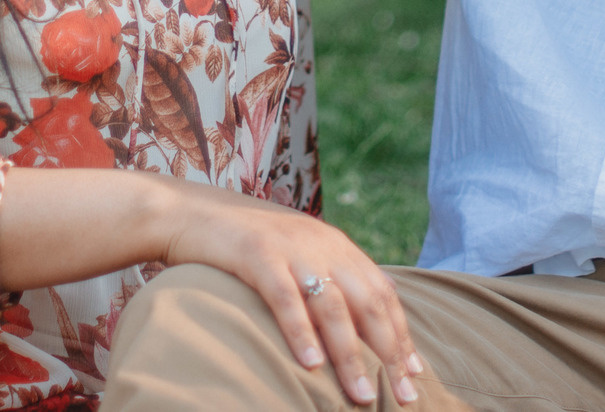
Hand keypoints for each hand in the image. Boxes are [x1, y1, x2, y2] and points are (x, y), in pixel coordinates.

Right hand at [157, 180, 425, 404]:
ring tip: (360, 396)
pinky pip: (285, 298)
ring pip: (332, 307)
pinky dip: (300, 332)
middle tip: (403, 394)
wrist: (188, 211)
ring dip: (349, 356)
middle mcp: (321, 244)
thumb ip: (334, 274)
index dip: (401, 334)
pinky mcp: (257, 254)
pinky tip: (311, 365)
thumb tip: (377, 306)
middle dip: (389, 352)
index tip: (416, 373)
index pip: (381, 293)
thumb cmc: (244, 242)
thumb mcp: (297, 251)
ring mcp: (290, 248)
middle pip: (367, 302)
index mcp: (335, 245)